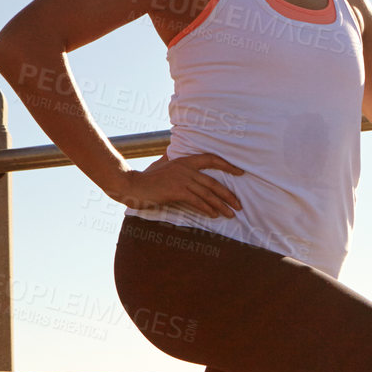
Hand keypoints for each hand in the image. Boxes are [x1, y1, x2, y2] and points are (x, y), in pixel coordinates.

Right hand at [109, 152, 245, 217]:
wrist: (131, 186)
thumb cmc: (146, 178)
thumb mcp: (161, 165)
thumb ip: (170, 161)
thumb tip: (171, 156)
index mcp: (184, 160)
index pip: (210, 158)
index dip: (227, 165)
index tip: (240, 172)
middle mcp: (185, 168)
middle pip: (213, 182)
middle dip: (228, 195)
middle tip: (239, 205)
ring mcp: (181, 179)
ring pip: (207, 194)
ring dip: (221, 206)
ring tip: (231, 214)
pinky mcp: (177, 191)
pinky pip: (197, 201)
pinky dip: (207, 209)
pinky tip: (214, 215)